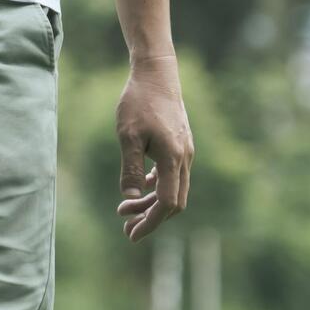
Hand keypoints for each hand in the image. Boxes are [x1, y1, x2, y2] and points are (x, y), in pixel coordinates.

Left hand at [116, 55, 193, 239]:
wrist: (157, 75)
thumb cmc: (138, 103)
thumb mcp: (127, 136)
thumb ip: (130, 168)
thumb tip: (130, 197)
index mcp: (173, 158)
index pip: (166, 204)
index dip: (150, 223)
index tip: (130, 235)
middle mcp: (185, 158)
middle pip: (173, 202)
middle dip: (150, 218)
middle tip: (125, 228)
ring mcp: (185, 151)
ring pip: (173, 189)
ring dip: (151, 203)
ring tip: (124, 208)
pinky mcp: (181, 145)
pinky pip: (172, 175)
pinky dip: (157, 186)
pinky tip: (140, 186)